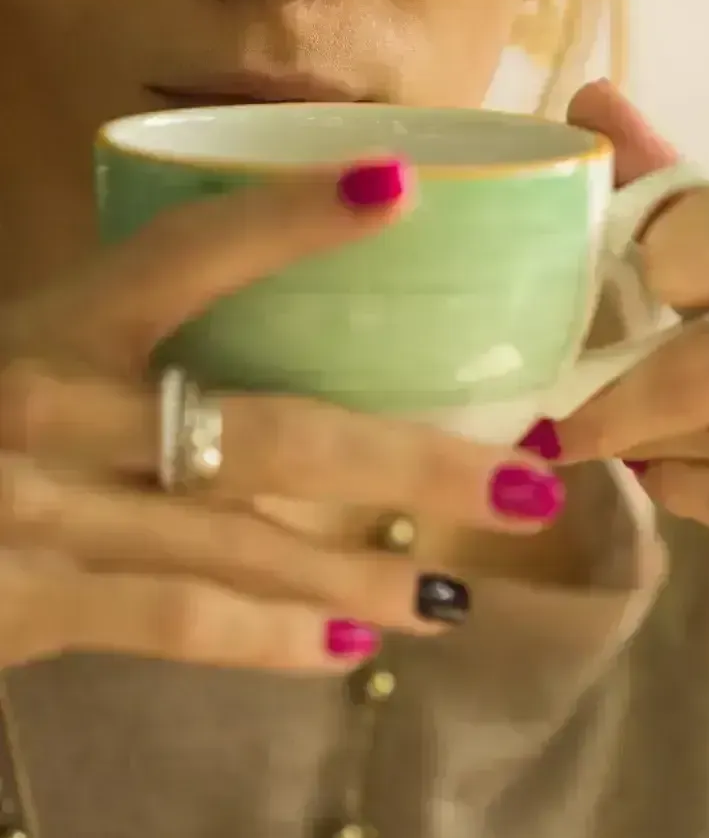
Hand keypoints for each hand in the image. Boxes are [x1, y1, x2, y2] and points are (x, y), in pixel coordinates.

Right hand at [0, 162, 562, 671]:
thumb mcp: (39, 352)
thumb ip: (138, 347)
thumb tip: (286, 352)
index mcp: (56, 325)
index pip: (186, 253)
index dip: (288, 218)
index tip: (397, 187)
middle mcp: (53, 409)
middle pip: (273, 435)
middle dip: (415, 464)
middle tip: (529, 483)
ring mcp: (40, 513)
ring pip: (241, 547)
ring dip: (362, 574)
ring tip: (456, 596)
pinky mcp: (25, 606)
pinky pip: (173, 625)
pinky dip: (265, 643)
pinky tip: (349, 650)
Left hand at [557, 82, 708, 649]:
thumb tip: (589, 106)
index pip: (706, 240)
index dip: (636, 276)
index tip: (603, 301)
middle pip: (701, 367)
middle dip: (613, 394)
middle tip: (566, 405)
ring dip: (650, 444)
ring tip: (623, 434)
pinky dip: (686, 492)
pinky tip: (671, 476)